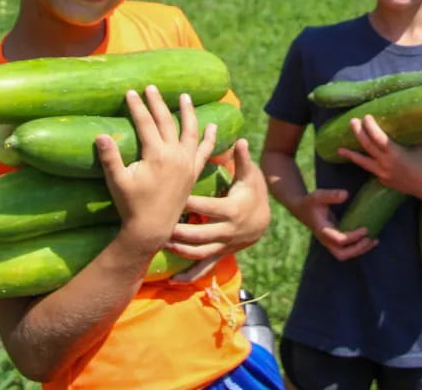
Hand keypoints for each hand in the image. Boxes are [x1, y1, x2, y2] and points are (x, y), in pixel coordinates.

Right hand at [96, 86, 215, 251]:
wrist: (152, 229)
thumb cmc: (132, 205)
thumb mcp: (117, 181)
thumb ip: (110, 157)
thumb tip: (100, 135)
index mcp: (157, 155)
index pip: (146, 123)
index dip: (137, 106)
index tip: (131, 92)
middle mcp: (175, 155)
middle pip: (166, 122)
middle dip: (158, 103)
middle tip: (152, 88)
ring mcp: (187, 163)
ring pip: (190, 131)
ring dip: (188, 113)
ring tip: (185, 96)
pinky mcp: (193, 173)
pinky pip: (205, 151)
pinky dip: (209, 138)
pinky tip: (212, 126)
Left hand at [167, 139, 270, 280]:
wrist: (264, 221)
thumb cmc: (253, 192)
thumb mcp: (250, 176)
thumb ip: (242, 159)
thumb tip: (240, 140)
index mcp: (232, 210)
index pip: (207, 206)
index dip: (189, 203)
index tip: (170, 197)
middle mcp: (228, 231)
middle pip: (200, 234)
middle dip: (178, 231)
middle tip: (157, 224)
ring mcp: (224, 246)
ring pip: (200, 252)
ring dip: (179, 250)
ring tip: (160, 243)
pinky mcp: (220, 254)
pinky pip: (205, 267)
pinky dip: (190, 275)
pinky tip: (174, 281)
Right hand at [295, 187, 377, 260]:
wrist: (302, 209)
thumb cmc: (311, 202)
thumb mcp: (319, 195)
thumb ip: (331, 195)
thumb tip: (346, 194)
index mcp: (323, 230)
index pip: (339, 240)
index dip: (353, 237)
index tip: (365, 229)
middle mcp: (326, 240)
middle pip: (342, 254)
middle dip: (357, 249)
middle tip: (370, 239)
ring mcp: (330, 242)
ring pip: (345, 254)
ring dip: (360, 250)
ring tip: (374, 241)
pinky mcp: (334, 240)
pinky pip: (347, 249)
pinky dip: (358, 247)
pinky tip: (369, 239)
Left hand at [337, 115, 421, 202]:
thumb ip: (418, 130)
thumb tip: (415, 113)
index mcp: (396, 154)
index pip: (378, 138)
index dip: (370, 127)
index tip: (366, 117)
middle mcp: (386, 164)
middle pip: (367, 146)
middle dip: (358, 133)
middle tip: (352, 121)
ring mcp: (382, 173)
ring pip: (362, 161)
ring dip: (351, 153)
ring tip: (340, 148)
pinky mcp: (381, 179)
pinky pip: (369, 168)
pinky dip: (362, 161)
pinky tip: (355, 157)